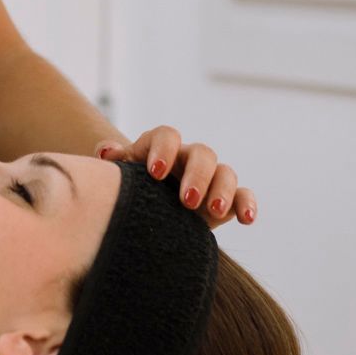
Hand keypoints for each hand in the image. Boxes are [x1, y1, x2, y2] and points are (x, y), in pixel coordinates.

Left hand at [93, 125, 256, 225]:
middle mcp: (187, 159)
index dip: (164, 150)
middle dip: (197, 175)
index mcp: (160, 148)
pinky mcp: (225, 200)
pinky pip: (242, 195)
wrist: (144, 212)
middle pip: (202, 153)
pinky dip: (247, 204)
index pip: (166, 135)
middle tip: (186, 200)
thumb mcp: (119, 176)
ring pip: (225, 172)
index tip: (156, 173)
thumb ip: (113, 161)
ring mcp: (209, 178)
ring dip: (222, 190)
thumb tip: (108, 154)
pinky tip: (246, 219)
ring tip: (213, 211)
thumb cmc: (129, 190)